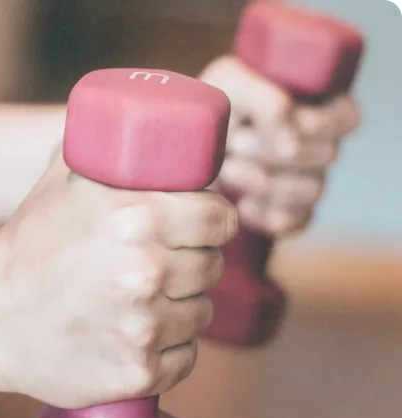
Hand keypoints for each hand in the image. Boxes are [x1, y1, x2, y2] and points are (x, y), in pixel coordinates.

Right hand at [0, 154, 236, 408]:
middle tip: (164, 264)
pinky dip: (169, 350)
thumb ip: (107, 148)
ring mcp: (144, 329)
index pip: (220, 219)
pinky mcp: (137, 373)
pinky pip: (185, 358)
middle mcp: (147, 274)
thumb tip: (148, 120)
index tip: (200, 227)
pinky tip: (137, 337)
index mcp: (138, 218)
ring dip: (182, 307)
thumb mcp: (62, 180)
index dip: (213, 222)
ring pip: (200, 314)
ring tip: (145, 301)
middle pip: (212, 267)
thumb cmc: (26, 243)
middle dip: (194, 262)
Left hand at [200, 56, 360, 236]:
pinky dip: (265, 214)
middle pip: (327, 154)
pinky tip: (241, 204)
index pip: (346, 117)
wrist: (181, 153)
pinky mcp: (290, 213)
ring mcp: (307, 181)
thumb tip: (292, 144)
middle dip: (274, 150)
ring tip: (228, 170)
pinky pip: (295, 221)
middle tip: (236, 144)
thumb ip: (266, 101)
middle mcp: (318, 144)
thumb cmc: (211, 109)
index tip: (280, 123)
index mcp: (315, 103)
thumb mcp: (229, 84)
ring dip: (266, 182)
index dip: (319, 122)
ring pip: (312, 190)